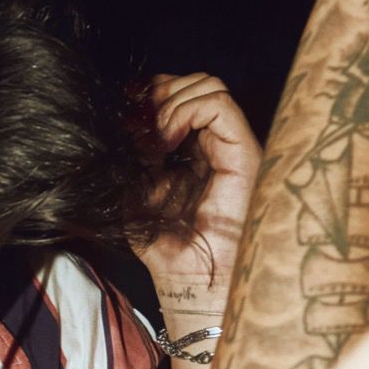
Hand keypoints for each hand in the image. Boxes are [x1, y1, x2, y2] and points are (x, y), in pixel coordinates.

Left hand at [133, 74, 260, 300]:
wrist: (191, 284)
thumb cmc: (168, 251)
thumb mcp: (136, 193)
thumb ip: (134, 155)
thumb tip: (123, 118)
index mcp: (194, 154)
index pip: (179, 97)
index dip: (151, 94)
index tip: (126, 114)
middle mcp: (217, 147)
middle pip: (196, 83)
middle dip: (162, 93)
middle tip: (140, 125)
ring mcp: (234, 148)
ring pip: (209, 86)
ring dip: (171, 103)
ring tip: (155, 140)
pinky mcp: (245, 154)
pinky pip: (219, 104)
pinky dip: (185, 111)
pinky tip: (166, 140)